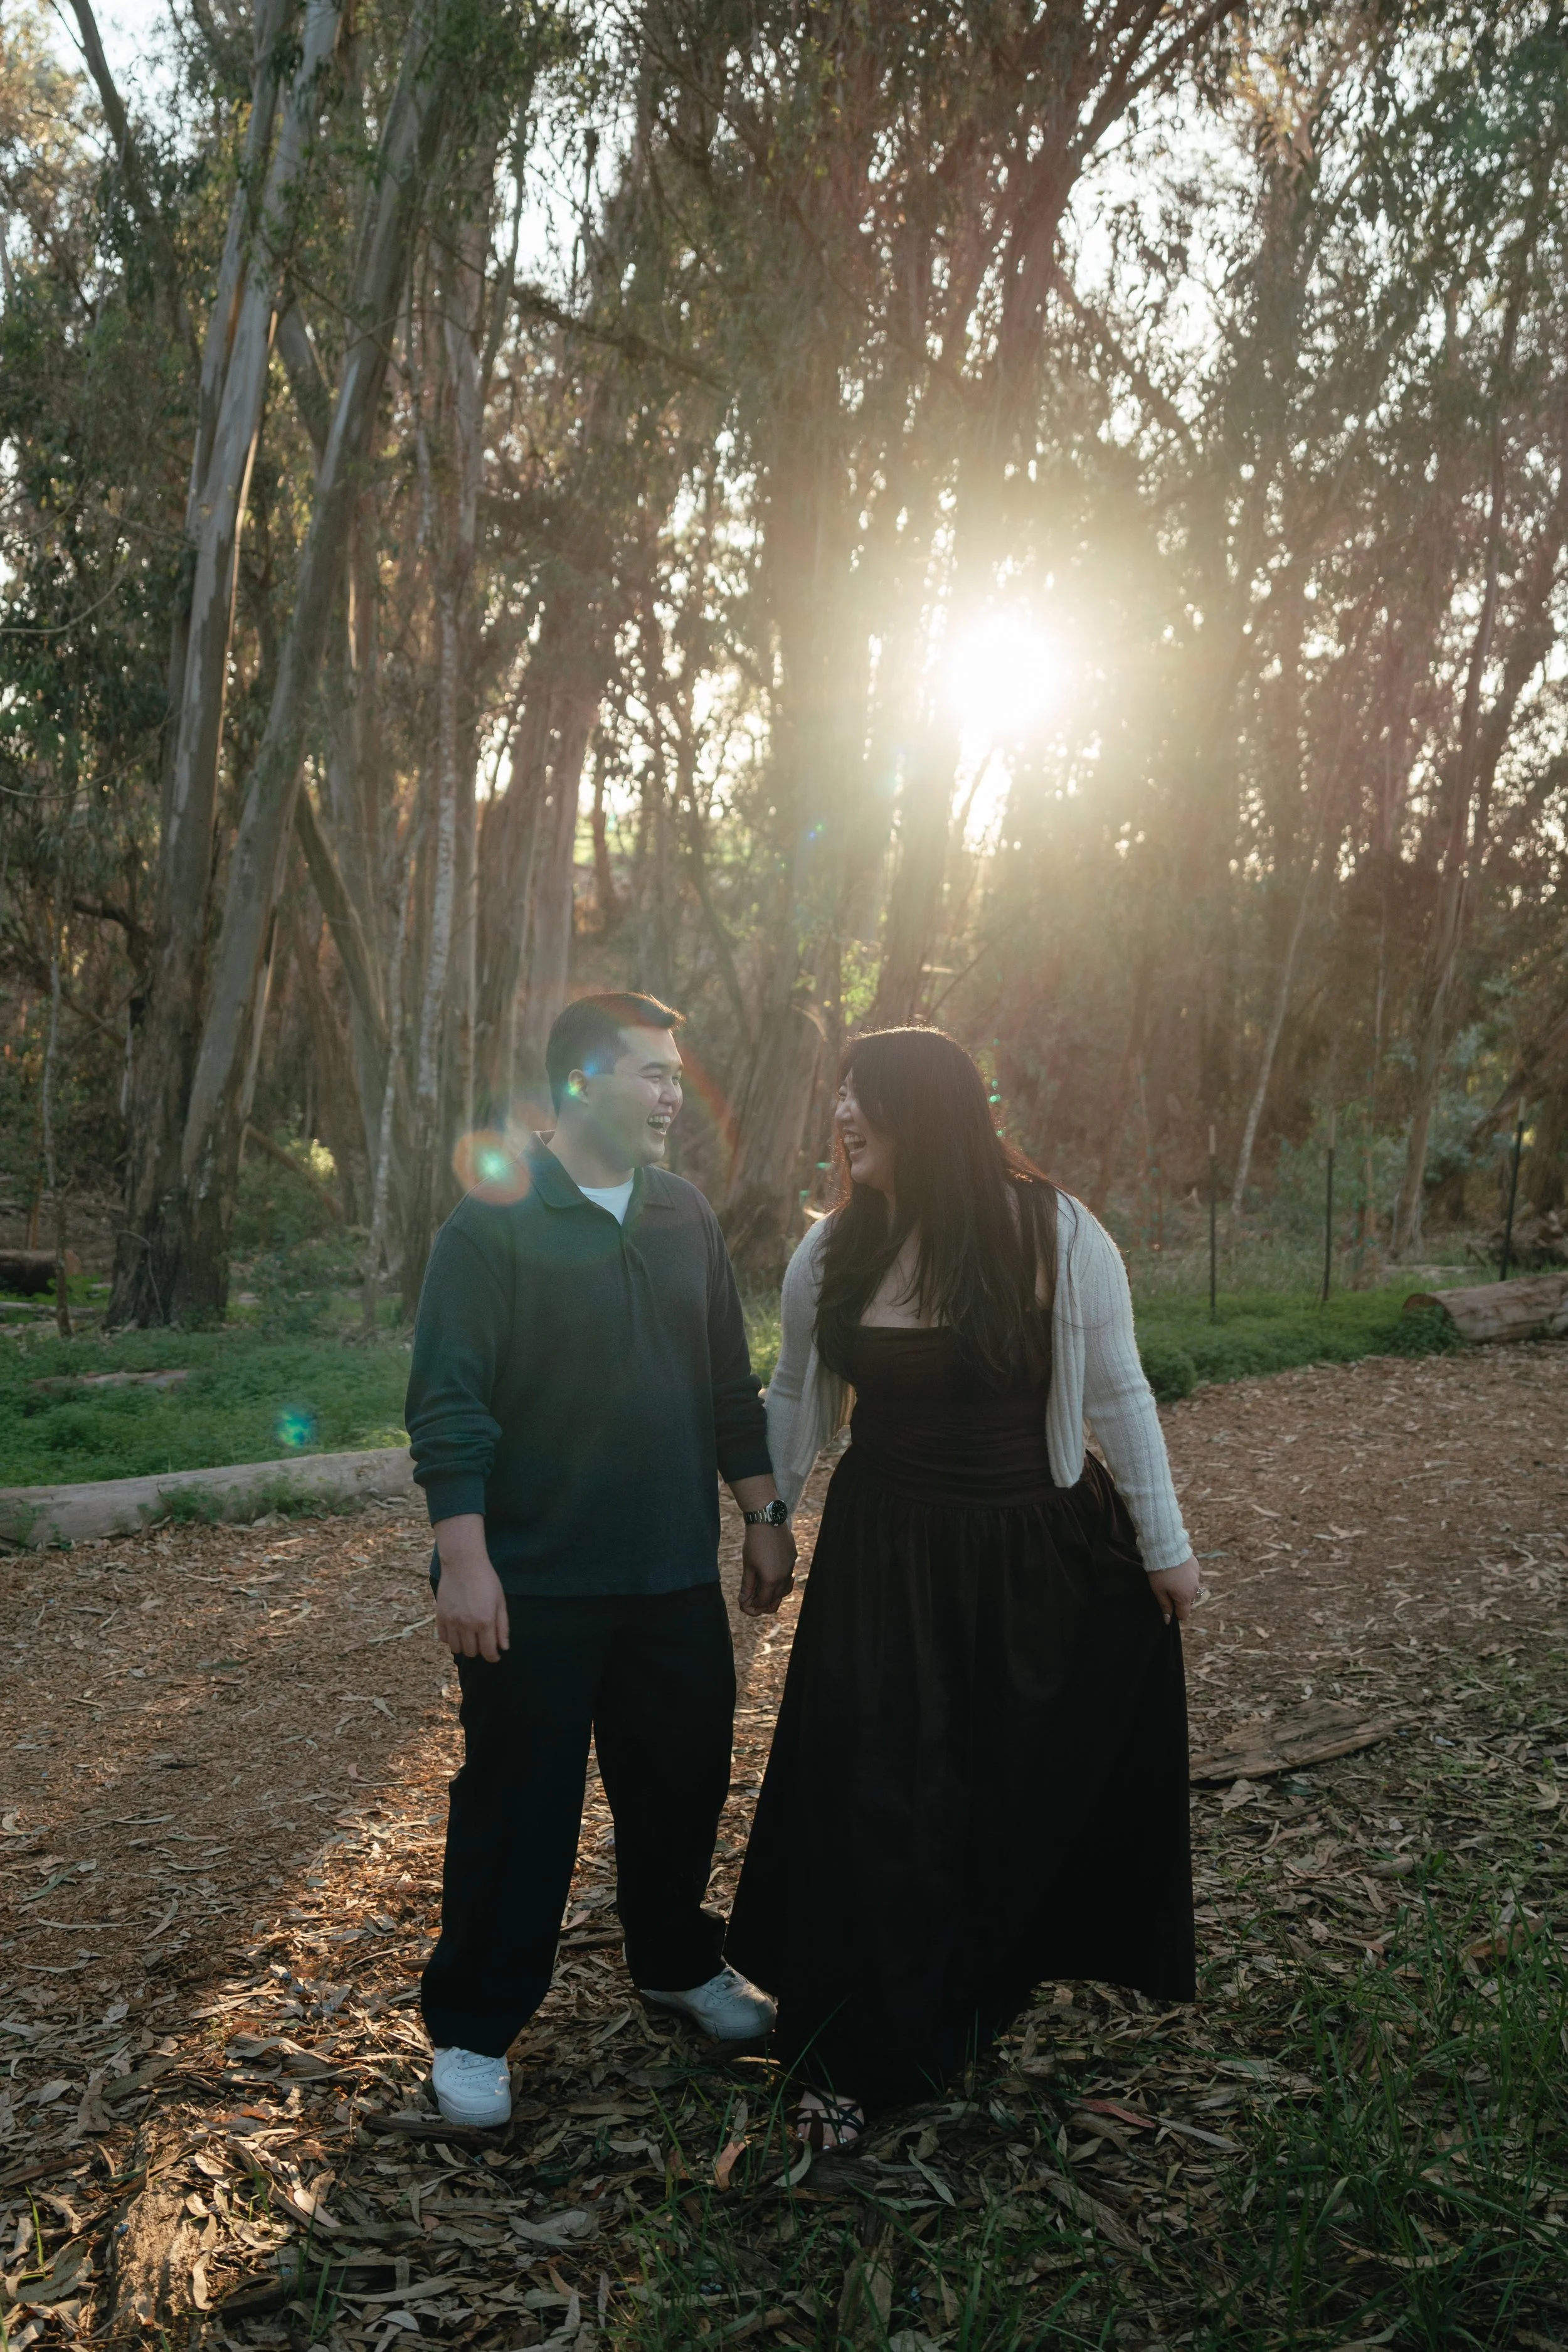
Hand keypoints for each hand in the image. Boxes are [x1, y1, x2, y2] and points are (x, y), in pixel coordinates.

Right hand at [432, 1514, 509, 1660]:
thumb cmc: (486, 1580)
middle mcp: (467, 1625)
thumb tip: (504, 1648)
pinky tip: (457, 1631)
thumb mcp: (500, 1602)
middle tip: (483, 1641)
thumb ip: (502, 1626)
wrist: (463, 1563)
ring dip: (464, 1646)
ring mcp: (451, 1621)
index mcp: (485, 1621)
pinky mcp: (440, 1616)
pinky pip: (443, 1638)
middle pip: (471, 1652)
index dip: (493, 1657)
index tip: (495, 1655)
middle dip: (479, 1650)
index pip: (488, 1652)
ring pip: (456, 1648)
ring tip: (469, 1637)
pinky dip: (450, 1639)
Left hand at [740, 1519, 796, 1615]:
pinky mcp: (793, 1558)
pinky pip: (789, 1576)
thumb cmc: (754, 1543)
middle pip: (776, 1598)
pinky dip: (782, 1581)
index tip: (747, 1604)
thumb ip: (747, 1585)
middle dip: (765, 1603)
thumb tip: (743, 1601)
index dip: (754, 1606)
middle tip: (755, 1601)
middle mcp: (784, 1576)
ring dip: (775, 1593)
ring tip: (765, 1591)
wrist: (767, 1520)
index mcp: (771, 1580)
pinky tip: (775, 1576)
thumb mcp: (748, 1565)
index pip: (763, 1601)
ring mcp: (791, 1567)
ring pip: (785, 1589)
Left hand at [1148, 1554, 1200, 1626]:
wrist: (1166, 1548)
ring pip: (1190, 1589)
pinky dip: (1186, 1577)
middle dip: (1178, 1600)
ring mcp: (1197, 1577)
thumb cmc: (1160, 1572)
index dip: (1175, 1613)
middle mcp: (1194, 1589)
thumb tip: (1168, 1620)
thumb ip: (1165, 1606)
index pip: (1184, 1615)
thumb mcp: (1158, 1591)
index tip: (1167, 1605)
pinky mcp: (1196, 1567)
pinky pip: (1192, 1578)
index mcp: (1185, 1597)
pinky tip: (1177, 1570)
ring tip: (1171, 1578)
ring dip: (1183, 1588)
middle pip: (1187, 1602)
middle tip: (1166, 1589)